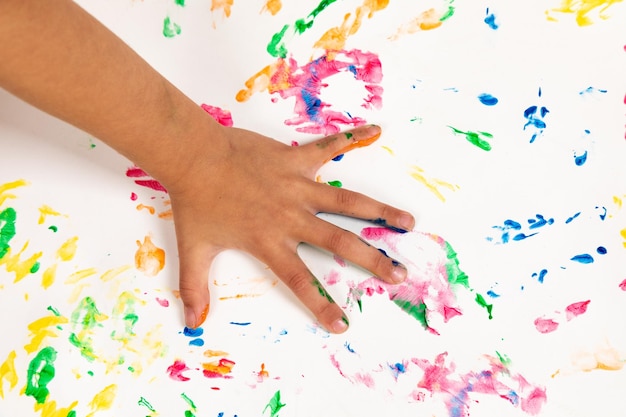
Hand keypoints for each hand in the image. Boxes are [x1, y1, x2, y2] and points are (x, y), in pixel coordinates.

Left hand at [168, 124, 414, 332]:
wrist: (193, 156)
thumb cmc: (195, 202)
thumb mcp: (193, 249)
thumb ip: (195, 287)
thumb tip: (191, 323)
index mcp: (270, 240)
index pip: (301, 279)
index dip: (321, 304)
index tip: (342, 324)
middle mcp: (291, 216)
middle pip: (340, 242)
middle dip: (372, 260)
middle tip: (398, 274)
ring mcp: (297, 185)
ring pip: (347, 201)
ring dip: (379, 211)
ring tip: (408, 222)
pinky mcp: (295, 158)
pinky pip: (329, 147)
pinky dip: (352, 138)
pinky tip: (376, 129)